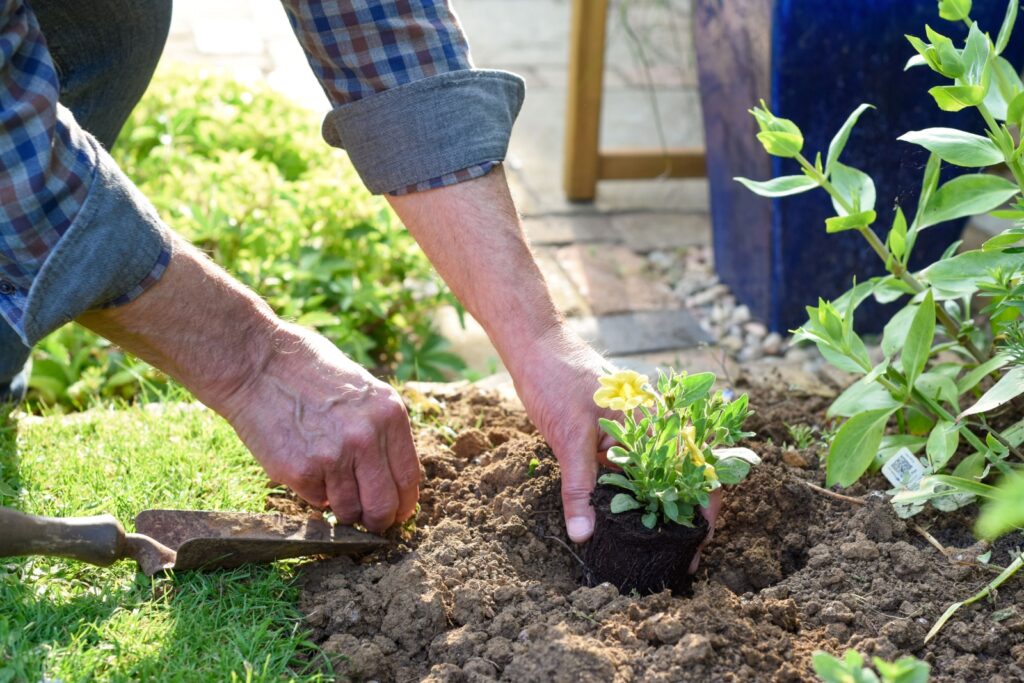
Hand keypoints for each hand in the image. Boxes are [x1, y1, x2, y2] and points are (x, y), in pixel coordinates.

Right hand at [220, 325, 419, 531]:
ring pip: (349, 511)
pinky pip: (316, 500)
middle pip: (384, 505)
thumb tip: (389, 474)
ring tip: (326, 478)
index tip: (397, 512)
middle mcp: (367, 438)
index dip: (403, 503)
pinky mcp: (302, 472)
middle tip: (368, 522)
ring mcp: (334, 457)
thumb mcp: (361, 390)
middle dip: (377, 521)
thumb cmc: (307, 372)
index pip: (408, 476)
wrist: (257, 364)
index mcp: (389, 414)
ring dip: (340, 506)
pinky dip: (311, 491)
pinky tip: (300, 462)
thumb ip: (379, 428)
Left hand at [509, 325, 719, 567]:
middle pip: (679, 475)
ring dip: (656, 506)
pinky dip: (630, 494)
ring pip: (653, 475)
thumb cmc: (556, 381)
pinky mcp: (610, 436)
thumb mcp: (568, 439)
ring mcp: (630, 431)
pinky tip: (624, 519)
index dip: (705, 501)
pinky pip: (628, 470)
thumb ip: (579, 489)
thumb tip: (584, 535)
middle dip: (683, 512)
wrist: (535, 347)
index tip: (701, 536)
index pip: (694, 464)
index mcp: (653, 421)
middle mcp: (649, 425)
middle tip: (682, 553)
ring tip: (659, 545)